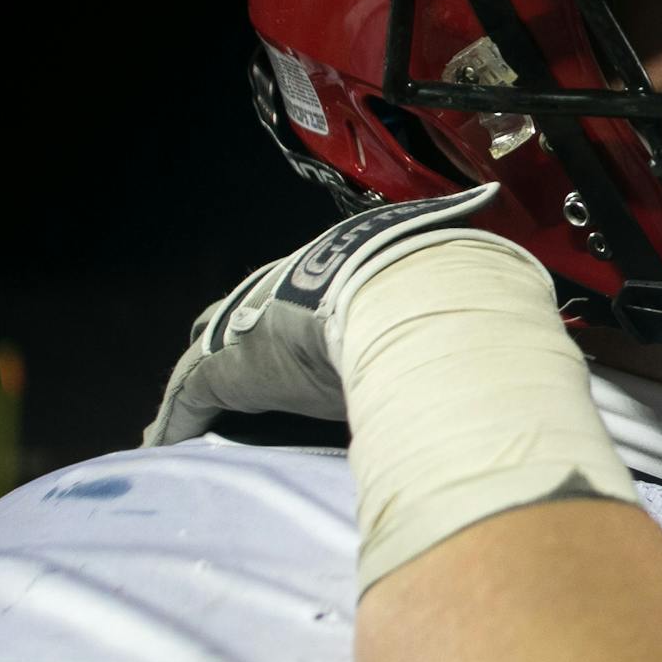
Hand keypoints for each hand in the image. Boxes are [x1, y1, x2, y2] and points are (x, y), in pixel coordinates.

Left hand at [144, 185, 504, 445]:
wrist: (396, 292)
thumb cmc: (425, 285)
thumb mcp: (439, 279)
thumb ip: (459, 280)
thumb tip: (499, 217)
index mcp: (325, 272)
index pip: (294, 296)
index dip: (289, 319)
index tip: (294, 342)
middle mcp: (278, 293)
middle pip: (238, 319)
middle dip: (234, 342)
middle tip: (237, 377)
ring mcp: (248, 328)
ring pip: (207, 356)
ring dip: (203, 385)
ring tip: (193, 419)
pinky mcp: (224, 366)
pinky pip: (187, 400)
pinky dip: (176, 421)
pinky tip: (162, 444)